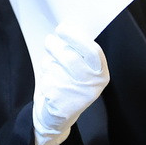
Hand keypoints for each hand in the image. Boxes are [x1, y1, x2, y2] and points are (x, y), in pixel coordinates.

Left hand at [33, 23, 109, 144]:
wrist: (58, 117)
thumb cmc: (69, 85)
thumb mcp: (81, 70)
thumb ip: (78, 52)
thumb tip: (66, 27)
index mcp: (101, 74)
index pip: (93, 51)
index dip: (76, 37)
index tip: (63, 27)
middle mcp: (91, 85)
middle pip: (69, 57)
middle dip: (55, 45)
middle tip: (50, 40)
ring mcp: (75, 94)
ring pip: (54, 66)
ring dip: (49, 63)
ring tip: (52, 69)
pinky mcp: (59, 101)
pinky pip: (46, 78)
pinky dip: (44, 76)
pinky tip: (50, 84)